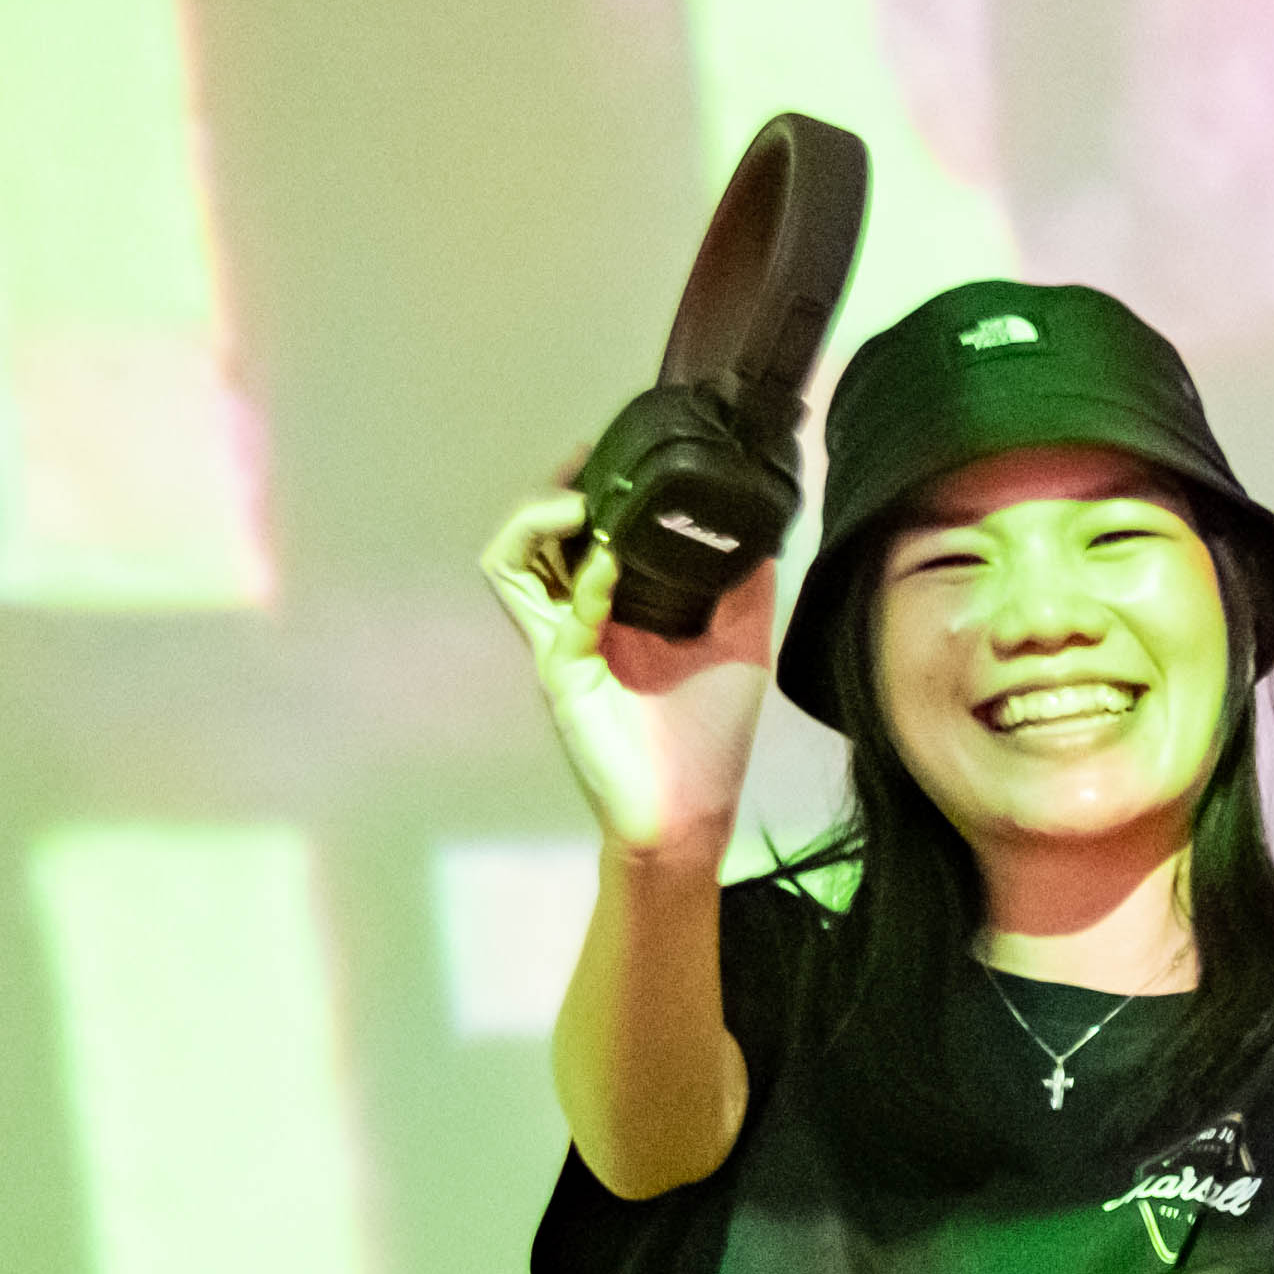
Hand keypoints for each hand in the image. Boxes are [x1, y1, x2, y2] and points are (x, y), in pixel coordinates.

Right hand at [484, 477, 776, 869]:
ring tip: (578, 505)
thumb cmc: (708, 741)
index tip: (613, 458)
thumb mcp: (740, 647)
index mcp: (611, 612)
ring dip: (536, 525)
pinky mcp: (562, 677)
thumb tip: (763, 536)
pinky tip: (609, 567)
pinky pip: (553, 616)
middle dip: (549, 494)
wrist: (691, 815)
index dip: (582, 492)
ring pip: (510, 566)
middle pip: (529, 540)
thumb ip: (742, 591)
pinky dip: (582, 584)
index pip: (575, 537)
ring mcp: (561, 648)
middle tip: (583, 465)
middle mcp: (576, 623)